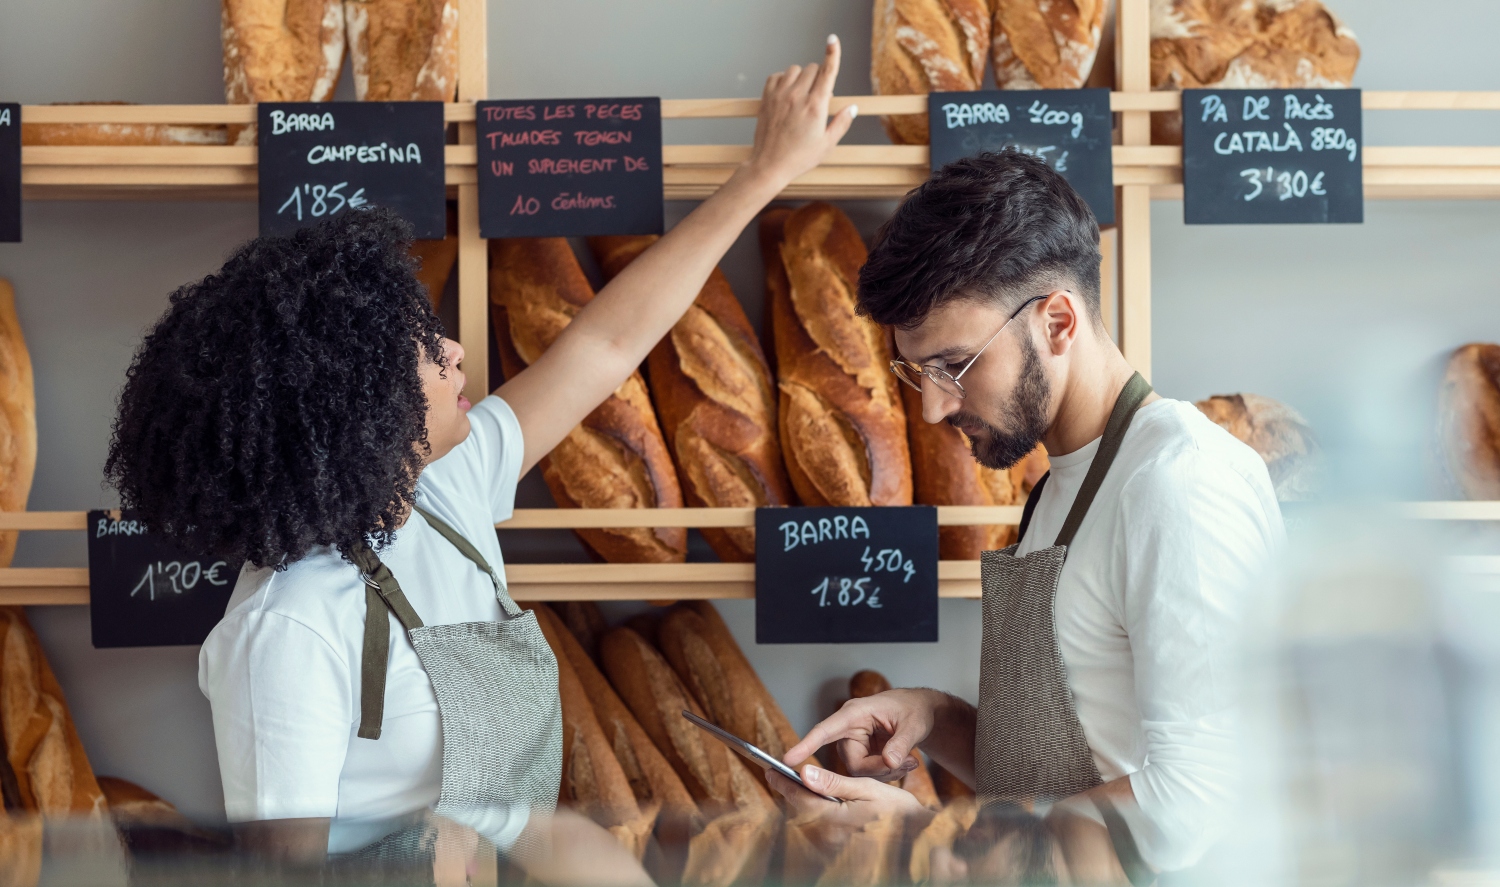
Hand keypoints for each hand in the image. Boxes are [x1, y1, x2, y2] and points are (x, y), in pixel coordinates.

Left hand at [744, 35, 856, 186]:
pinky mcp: (767, 97)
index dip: (832, 53)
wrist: (769, 165)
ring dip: (801, 77)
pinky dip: (784, 80)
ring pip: (795, 69)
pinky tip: (787, 95)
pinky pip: (777, 75)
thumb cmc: (799, 158)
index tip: (832, 39)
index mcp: (815, 107)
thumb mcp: (827, 145)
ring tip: (801, 96)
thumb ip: (842, 123)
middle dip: (818, 78)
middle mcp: (797, 97)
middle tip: (816, 99)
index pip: (827, 72)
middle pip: (812, 68)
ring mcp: (780, 95)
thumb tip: (852, 107)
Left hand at [767, 763, 928, 853]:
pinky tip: (814, 802)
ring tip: (793, 786)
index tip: (771, 770)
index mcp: (834, 820)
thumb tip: (805, 773)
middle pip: (801, 811)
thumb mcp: (866, 788)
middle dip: (789, 792)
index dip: (783, 783)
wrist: (918, 836)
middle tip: (777, 775)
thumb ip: (833, 782)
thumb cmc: (897, 811)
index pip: (800, 799)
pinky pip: (819, 828)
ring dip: (800, 802)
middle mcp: (831, 836)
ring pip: (808, 820)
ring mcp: (835, 845)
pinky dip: (813, 813)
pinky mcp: (841, 847)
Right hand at [784, 688, 943, 780]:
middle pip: (852, 763)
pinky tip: (905, 762)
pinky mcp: (862, 757)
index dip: (807, 744)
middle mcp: (849, 730)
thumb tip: (889, 762)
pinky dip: (888, 773)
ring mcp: (854, 745)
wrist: (918, 711)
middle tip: (907, 762)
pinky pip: (868, 776)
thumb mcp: (913, 724)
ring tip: (910, 759)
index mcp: (854, 713)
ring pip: (860, 773)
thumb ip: (901, 743)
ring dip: (886, 772)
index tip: (788, 760)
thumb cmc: (913, 709)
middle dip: (879, 768)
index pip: (825, 730)